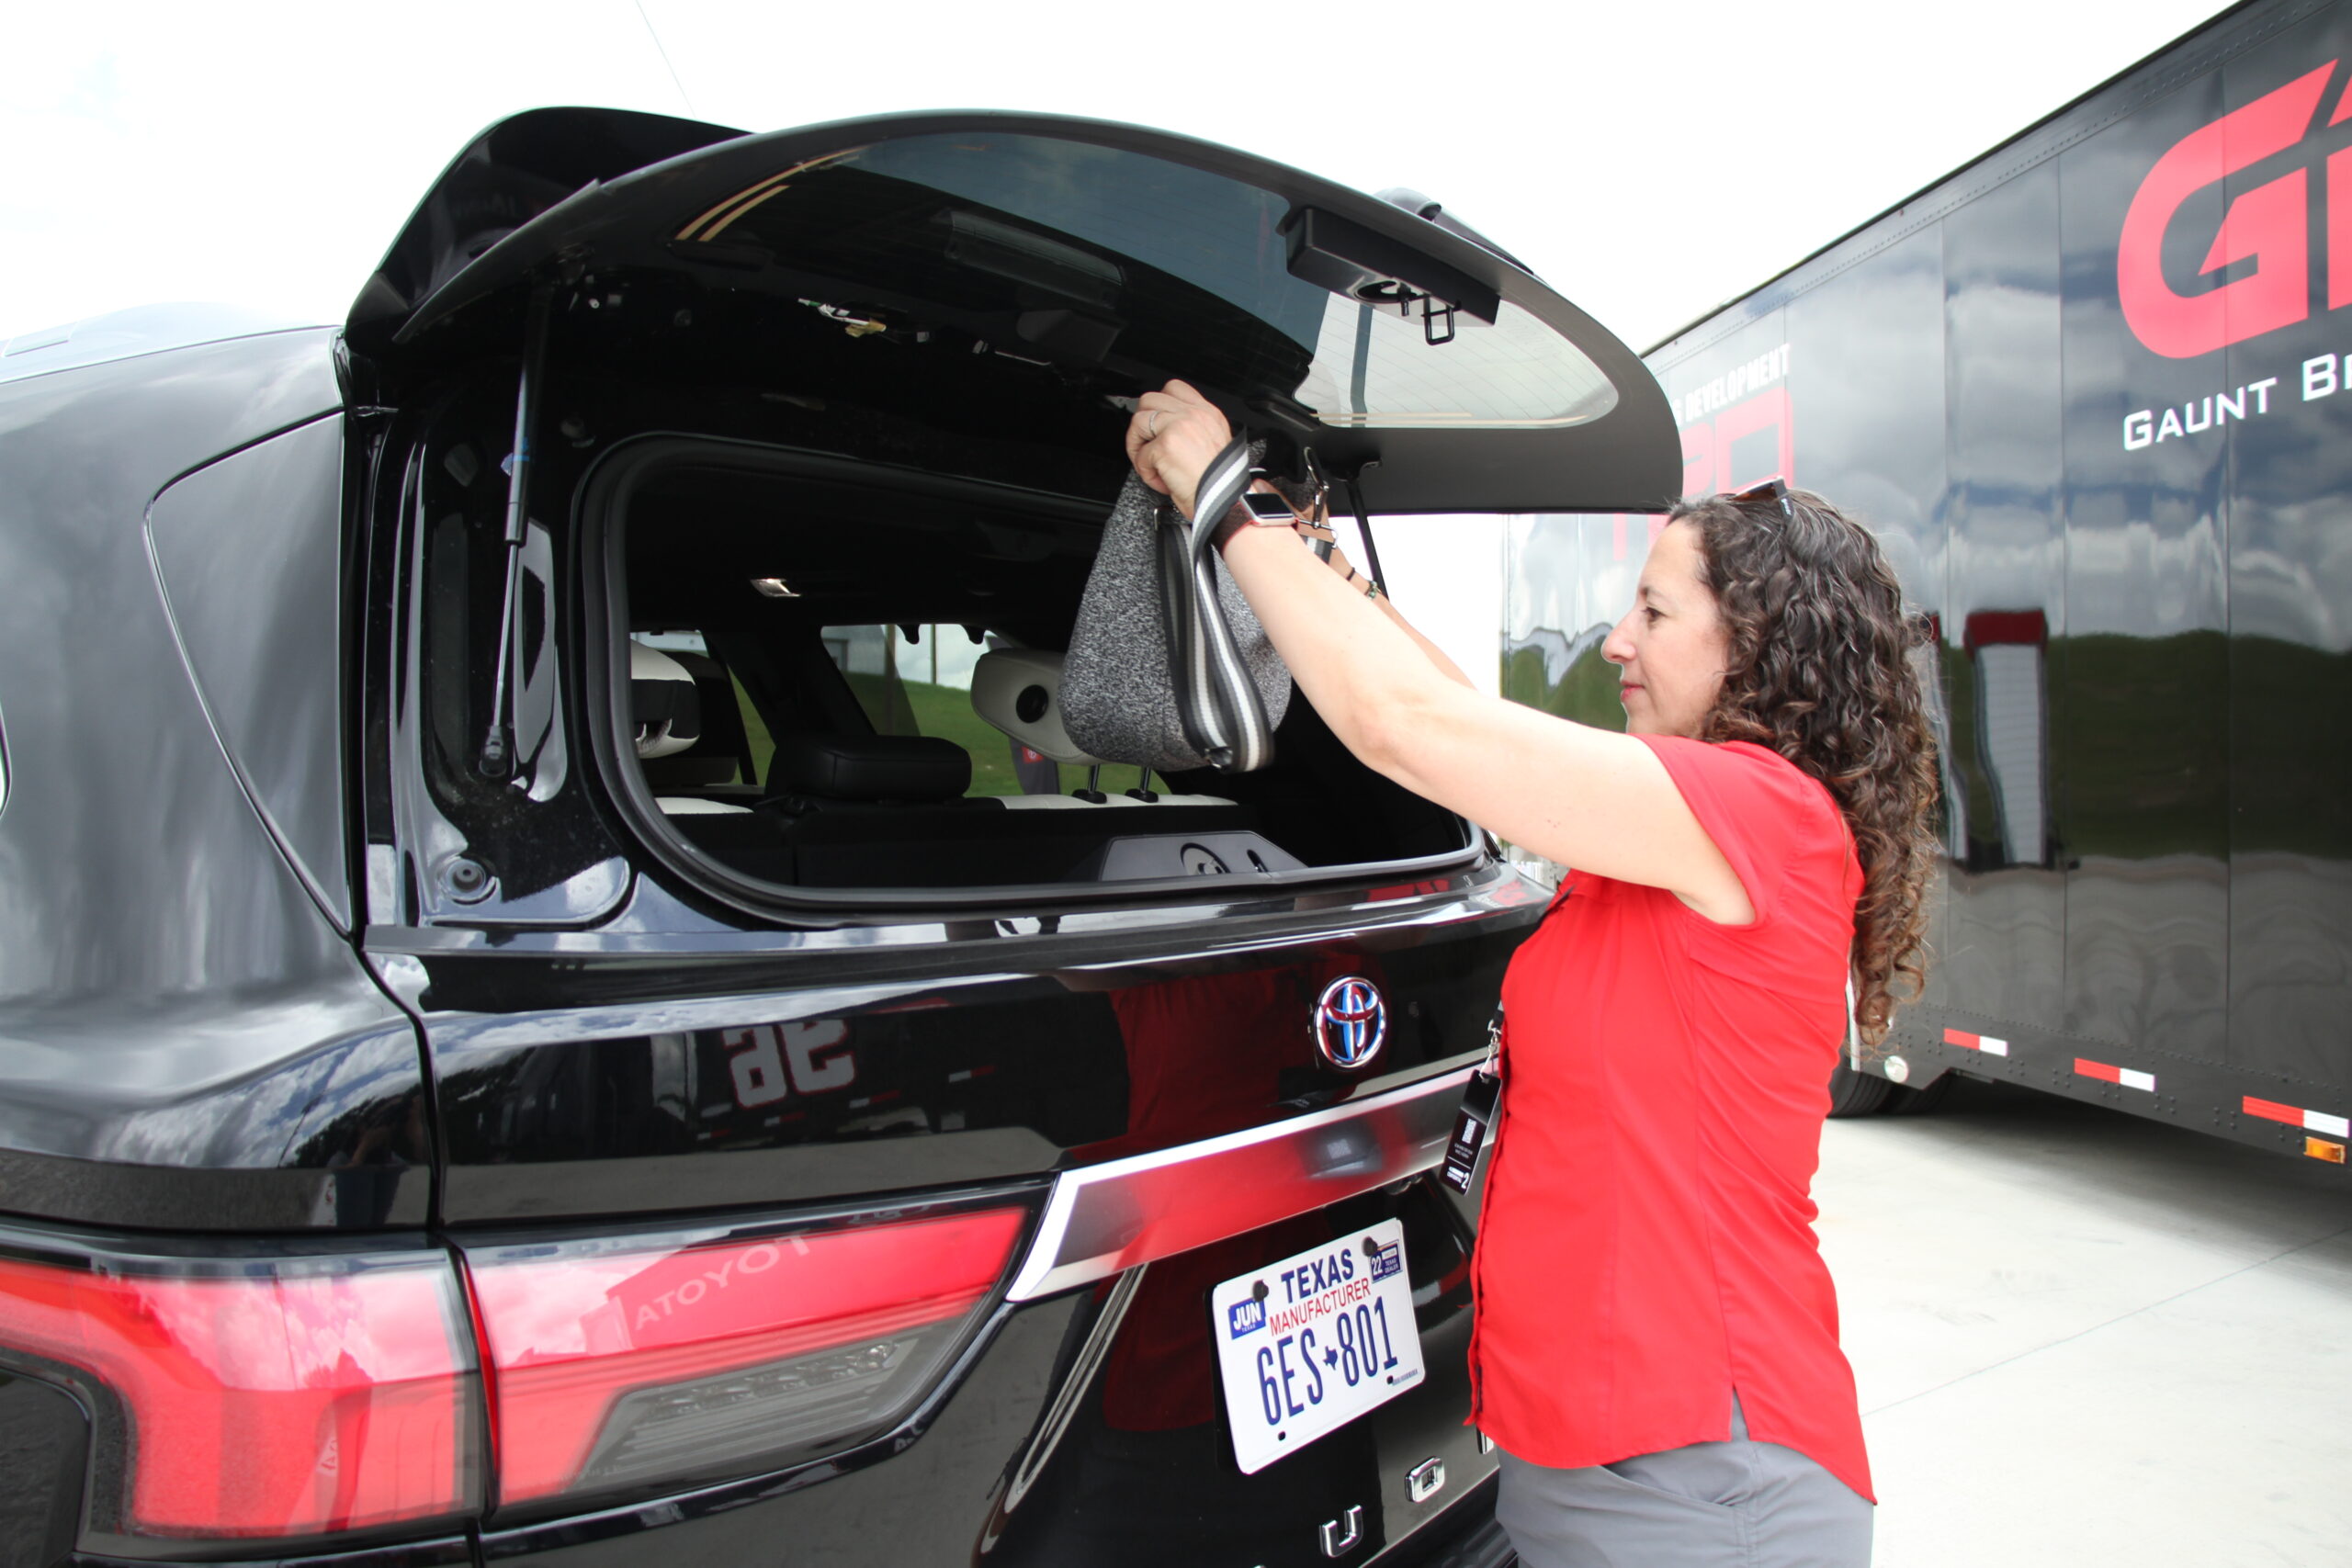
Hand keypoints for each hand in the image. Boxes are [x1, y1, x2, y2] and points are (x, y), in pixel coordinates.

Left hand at [1125, 379, 1231, 518]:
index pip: (1174, 388)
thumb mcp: (1213, 443)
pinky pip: (1140, 454)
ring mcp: (1179, 426)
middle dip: (1143, 424)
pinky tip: (1161, 480)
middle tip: (1149, 445)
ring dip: (1138, 445)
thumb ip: (1193, 429)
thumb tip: (1164, 429)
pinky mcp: (1165, 445)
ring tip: (1151, 464)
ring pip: (1139, 421)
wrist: (1226, 502)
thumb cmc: (1220, 483)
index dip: (1159, 405)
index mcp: (1207, 413)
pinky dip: (1145, 471)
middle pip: (1150, 400)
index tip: (1158, 425)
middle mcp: (1194, 414)